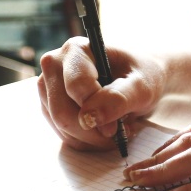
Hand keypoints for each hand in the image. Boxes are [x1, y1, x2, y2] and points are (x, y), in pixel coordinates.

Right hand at [37, 37, 163, 151]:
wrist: (138, 80)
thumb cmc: (142, 76)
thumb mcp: (142, 86)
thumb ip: (119, 98)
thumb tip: (90, 118)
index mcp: (76, 50)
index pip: (76, 87)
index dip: (97, 111)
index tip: (117, 126)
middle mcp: (55, 64)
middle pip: (62, 111)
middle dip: (92, 131)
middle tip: (119, 133)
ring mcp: (48, 86)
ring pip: (61, 126)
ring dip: (90, 138)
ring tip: (115, 130)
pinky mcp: (49, 106)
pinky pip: (62, 134)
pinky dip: (85, 140)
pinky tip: (103, 131)